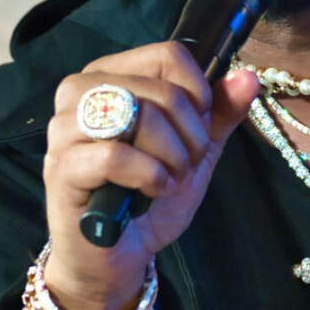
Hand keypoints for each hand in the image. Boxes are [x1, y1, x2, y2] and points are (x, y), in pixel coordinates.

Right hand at [43, 44, 258, 309]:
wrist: (117, 254)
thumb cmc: (149, 195)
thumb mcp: (194, 151)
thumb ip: (219, 113)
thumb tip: (248, 77)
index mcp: (111, 75)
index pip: (167, 55)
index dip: (198, 95)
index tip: (199, 131)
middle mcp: (79, 91)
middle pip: (159, 89)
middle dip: (190, 135)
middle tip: (184, 166)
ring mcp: (64, 128)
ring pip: (137, 115)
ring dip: (171, 155)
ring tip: (168, 180)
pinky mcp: (61, 168)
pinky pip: (115, 156)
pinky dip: (149, 176)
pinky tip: (152, 192)